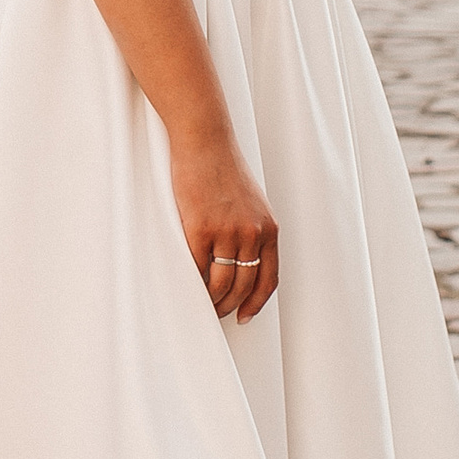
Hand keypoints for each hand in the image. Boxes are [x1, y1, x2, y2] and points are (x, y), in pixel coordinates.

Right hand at [172, 134, 277, 321]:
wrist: (205, 143)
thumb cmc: (224, 170)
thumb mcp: (252, 203)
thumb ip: (252, 232)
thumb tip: (243, 264)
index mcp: (268, 229)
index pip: (268, 279)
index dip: (256, 303)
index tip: (245, 315)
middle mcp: (252, 234)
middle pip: (243, 286)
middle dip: (230, 306)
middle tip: (218, 313)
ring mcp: (226, 233)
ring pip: (221, 284)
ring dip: (212, 300)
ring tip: (204, 304)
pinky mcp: (200, 230)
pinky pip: (198, 268)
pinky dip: (194, 283)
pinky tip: (190, 287)